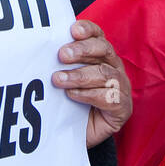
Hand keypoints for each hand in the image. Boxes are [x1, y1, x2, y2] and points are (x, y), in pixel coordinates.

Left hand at [51, 20, 130, 147]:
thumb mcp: (64, 79)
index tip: (73, 30)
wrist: (77, 135)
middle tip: (61, 55)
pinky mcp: (123, 107)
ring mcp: (121, 87)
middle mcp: (114, 67)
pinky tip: (71, 95)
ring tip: (58, 80)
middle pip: (104, 50)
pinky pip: (109, 97)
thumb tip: (42, 50)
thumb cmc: (69, 102)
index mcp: (101, 55)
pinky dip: (88, 94)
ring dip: (80, 75)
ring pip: (105, 74)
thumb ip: (60, 64)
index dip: (88, 30)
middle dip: (82, 50)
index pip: (98, 35)